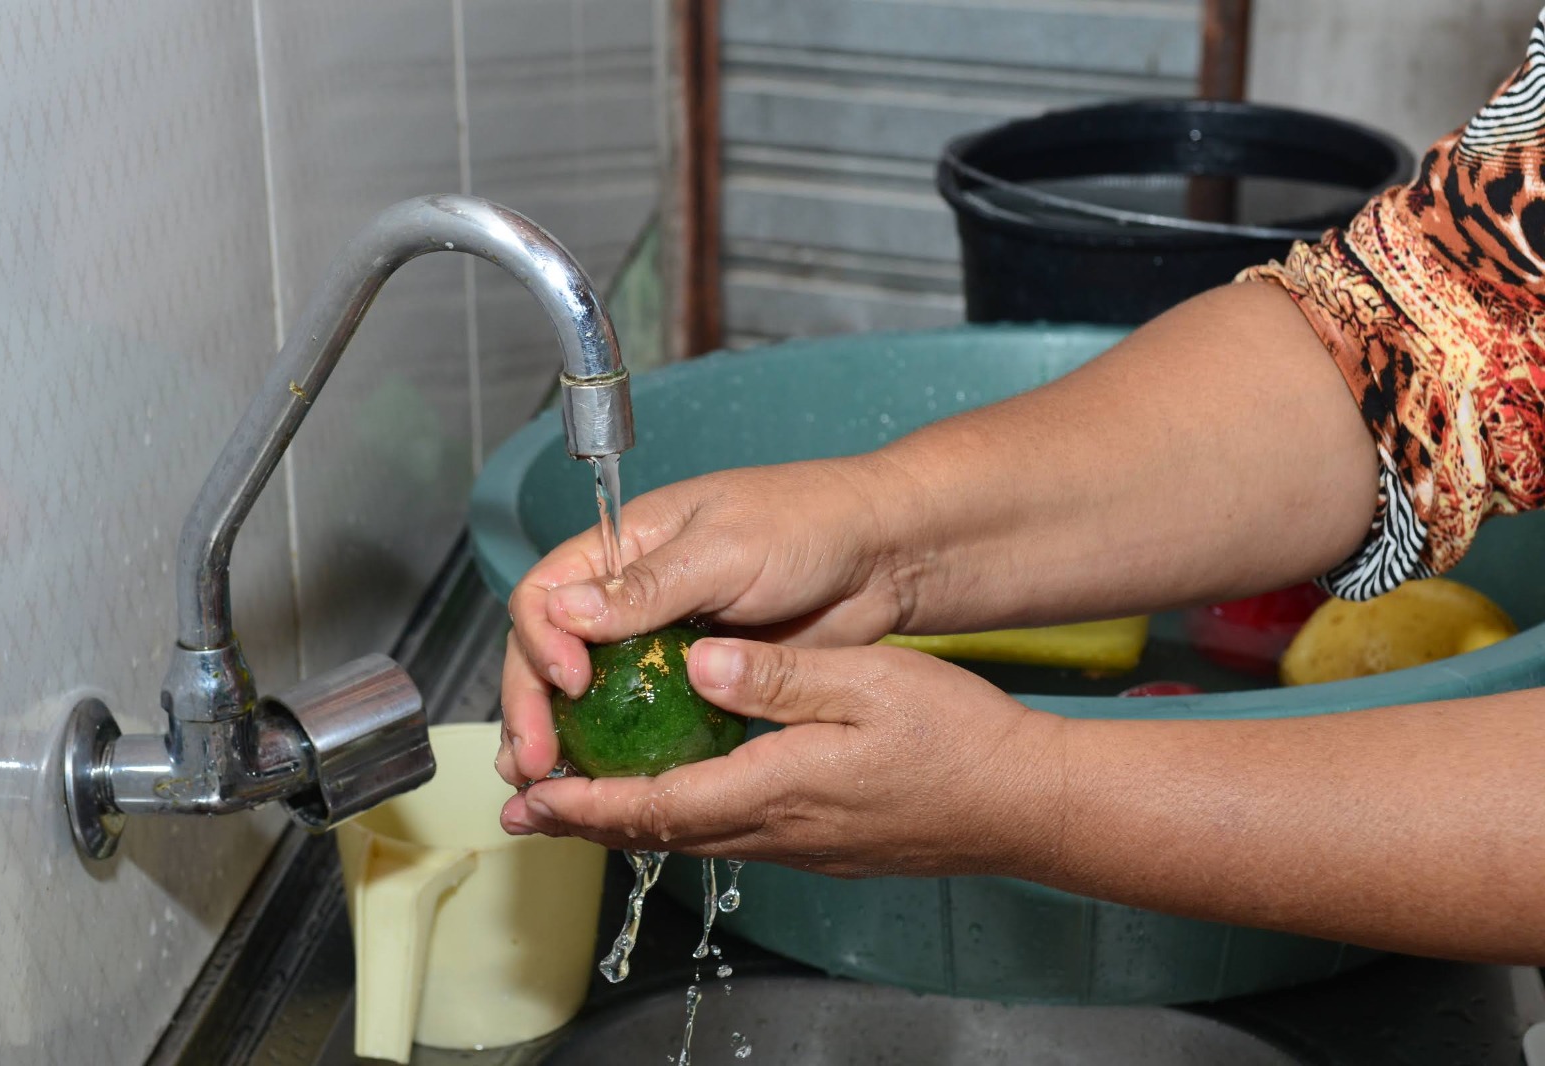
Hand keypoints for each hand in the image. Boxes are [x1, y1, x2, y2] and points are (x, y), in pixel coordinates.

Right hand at [498, 456, 923, 785]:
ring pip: (591, 696)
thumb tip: (563, 610)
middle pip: (553, 652)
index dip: (542, 641)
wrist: (883, 555)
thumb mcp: (726, 549)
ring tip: (543, 789)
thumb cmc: (810, 524)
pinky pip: (646, 722)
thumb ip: (648, 586)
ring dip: (562, 740)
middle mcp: (632, 594)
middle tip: (536, 760)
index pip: (546, 594)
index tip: (569, 681)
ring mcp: (663, 642)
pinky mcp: (699, 682)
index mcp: (626, 546)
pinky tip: (606, 793)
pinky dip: (619, 756)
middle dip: (534, 706)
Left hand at [499, 637, 1065, 878]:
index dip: (586, 804)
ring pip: (693, 838)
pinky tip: (681, 795)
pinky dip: (682, 817)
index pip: (657, 805)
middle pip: (661, 833)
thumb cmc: (955, 739)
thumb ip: (778, 678)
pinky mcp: (824, 846)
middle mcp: (777, 830)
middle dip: (588, 821)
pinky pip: (731, 835)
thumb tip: (696, 667)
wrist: (1023, 804)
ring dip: (630, 820)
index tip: (534, 798)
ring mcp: (802, 846)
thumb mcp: (869, 684)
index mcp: (776, 788)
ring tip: (584, 803)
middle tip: (529, 808)